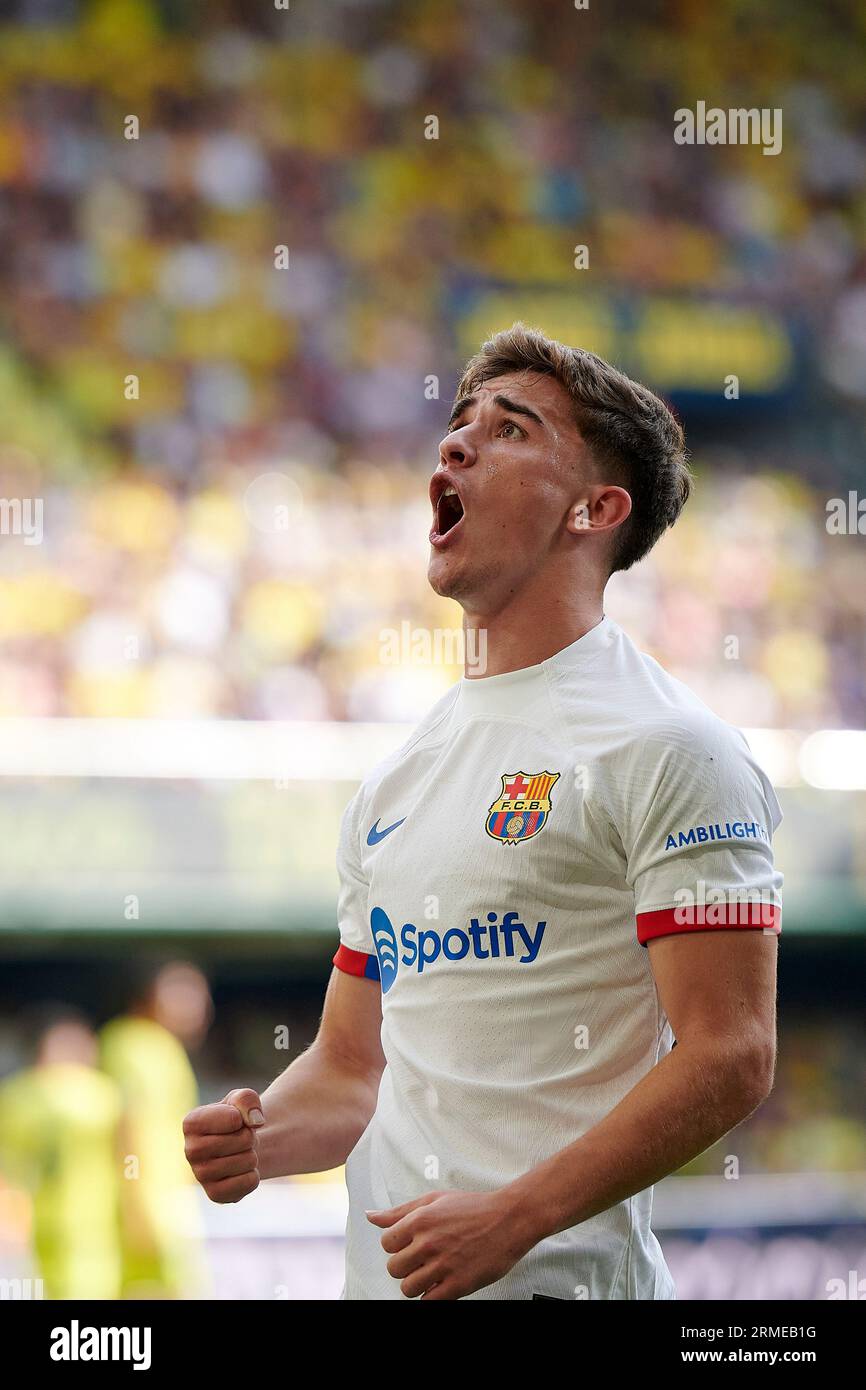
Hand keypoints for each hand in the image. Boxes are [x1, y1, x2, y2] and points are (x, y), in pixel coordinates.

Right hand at [183, 1087, 263, 1203]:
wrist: (237, 1146)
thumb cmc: (236, 1118)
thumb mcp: (241, 1099)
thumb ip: (247, 1099)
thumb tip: (256, 1121)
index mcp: (191, 1123)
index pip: (234, 1119)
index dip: (243, 1118)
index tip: (235, 1120)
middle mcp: (190, 1150)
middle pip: (241, 1141)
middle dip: (250, 1137)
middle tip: (241, 1138)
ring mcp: (200, 1175)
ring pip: (247, 1162)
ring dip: (252, 1155)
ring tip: (240, 1153)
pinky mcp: (214, 1194)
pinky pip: (248, 1182)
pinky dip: (253, 1175)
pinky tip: (240, 1171)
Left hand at [366, 1188, 538, 1299]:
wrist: (510, 1219)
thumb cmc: (473, 1207)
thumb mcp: (434, 1200)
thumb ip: (399, 1211)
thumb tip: (370, 1216)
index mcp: (420, 1220)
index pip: (387, 1244)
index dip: (398, 1246)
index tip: (411, 1245)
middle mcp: (428, 1242)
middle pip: (394, 1268)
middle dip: (405, 1266)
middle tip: (422, 1260)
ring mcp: (443, 1265)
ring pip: (408, 1288)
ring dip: (417, 1284)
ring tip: (431, 1273)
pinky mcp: (458, 1284)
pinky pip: (429, 1302)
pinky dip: (431, 1297)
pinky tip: (441, 1284)